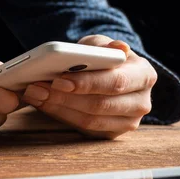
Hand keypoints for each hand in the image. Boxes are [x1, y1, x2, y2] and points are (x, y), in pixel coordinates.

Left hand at [21, 35, 155, 138]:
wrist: (109, 74)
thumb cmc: (105, 57)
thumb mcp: (102, 44)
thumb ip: (103, 46)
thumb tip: (118, 48)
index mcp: (144, 75)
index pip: (115, 82)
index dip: (87, 82)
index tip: (59, 79)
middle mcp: (141, 102)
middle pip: (100, 105)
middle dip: (64, 97)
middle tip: (37, 88)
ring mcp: (129, 122)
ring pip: (89, 120)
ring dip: (57, 107)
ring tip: (35, 94)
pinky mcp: (112, 134)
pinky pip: (83, 128)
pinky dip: (60, 115)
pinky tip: (43, 103)